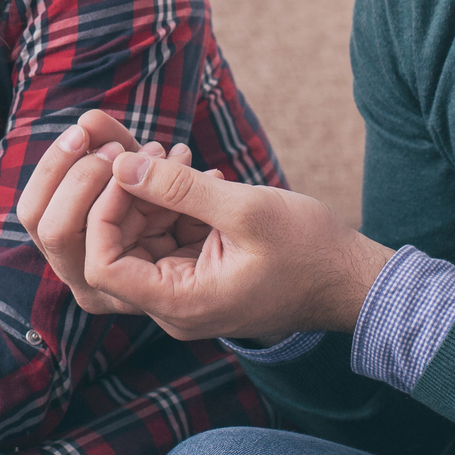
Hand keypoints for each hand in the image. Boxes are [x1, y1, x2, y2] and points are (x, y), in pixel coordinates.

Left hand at [82, 152, 393, 341]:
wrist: (351, 278)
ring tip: (172, 150)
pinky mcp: (194, 270)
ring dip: (140, 190)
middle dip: (115, 195)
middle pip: (110, 251)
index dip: (102, 214)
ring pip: (133, 237)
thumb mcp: (246, 209)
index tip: (129, 172)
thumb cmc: (310, 250)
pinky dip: (164, 198)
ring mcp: (182, 288)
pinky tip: (189, 166)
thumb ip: (180, 187)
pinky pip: (160, 234)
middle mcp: (172, 304)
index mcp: (181, 303)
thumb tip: (121, 163)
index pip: (102, 265)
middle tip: (138, 149)